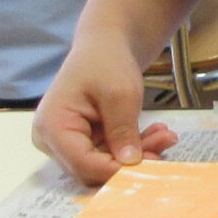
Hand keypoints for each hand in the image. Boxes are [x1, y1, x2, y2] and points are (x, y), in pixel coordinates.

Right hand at [32, 34, 175, 185]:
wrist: (104, 47)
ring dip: (137, 153)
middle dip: (130, 161)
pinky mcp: (82, 143)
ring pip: (103, 164)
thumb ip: (123, 130)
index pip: (82, 163)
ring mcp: (66, 143)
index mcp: (53, 125)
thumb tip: (130, 163)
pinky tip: (155, 133)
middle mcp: (51, 140)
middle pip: (92, 167)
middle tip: (165, 143)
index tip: (149, 165)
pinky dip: (133, 147)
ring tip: (165, 135)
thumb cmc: (106, 62)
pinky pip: (108, 155)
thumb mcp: (120, 93)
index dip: (115, 170)